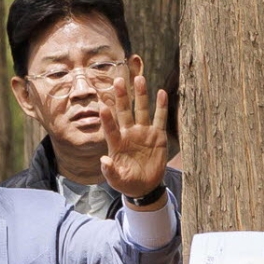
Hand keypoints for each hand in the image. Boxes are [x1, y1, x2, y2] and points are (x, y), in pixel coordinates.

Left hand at [99, 67, 170, 198]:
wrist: (144, 185)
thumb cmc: (127, 182)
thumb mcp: (117, 179)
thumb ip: (110, 170)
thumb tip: (103, 160)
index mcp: (117, 144)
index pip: (110, 128)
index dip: (107, 119)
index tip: (102, 106)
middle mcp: (129, 134)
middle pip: (124, 112)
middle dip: (122, 97)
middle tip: (118, 80)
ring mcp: (143, 133)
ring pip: (142, 110)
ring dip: (140, 95)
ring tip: (139, 78)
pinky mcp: (158, 135)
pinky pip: (160, 118)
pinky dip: (161, 106)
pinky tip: (161, 93)